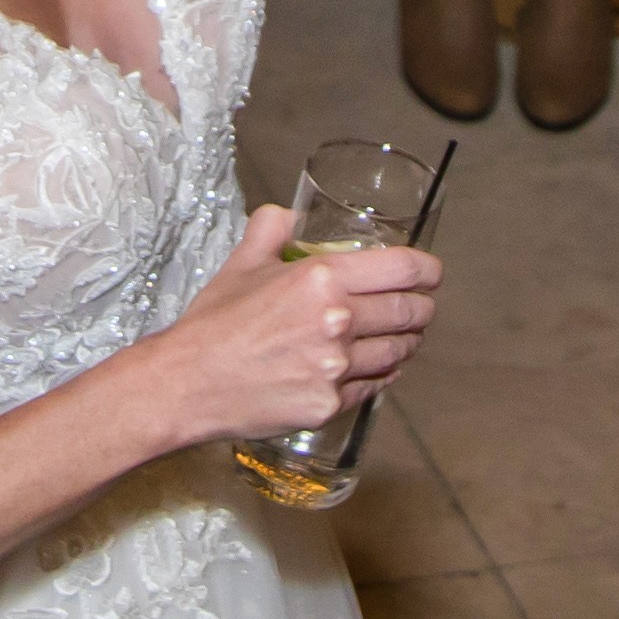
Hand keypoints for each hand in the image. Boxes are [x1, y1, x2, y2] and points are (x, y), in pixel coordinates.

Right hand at [146, 201, 439, 448]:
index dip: (428, 271)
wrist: (187, 383)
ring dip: (407, 343)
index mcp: (321, 278)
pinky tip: (377, 370)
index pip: (403, 269)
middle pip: (410, 312)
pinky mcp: (330, 404)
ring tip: (403, 339)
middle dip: (422, 309)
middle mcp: (337, 321)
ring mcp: (336, 367)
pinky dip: (381, 376)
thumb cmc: (213, 324)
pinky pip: (373, 387)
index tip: (431, 274)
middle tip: (420, 307)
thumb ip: (271, 231)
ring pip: (398, 352)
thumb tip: (288, 215)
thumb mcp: (242, 264)